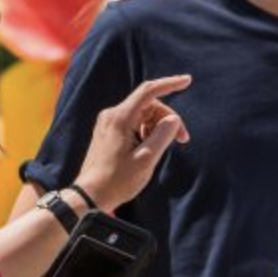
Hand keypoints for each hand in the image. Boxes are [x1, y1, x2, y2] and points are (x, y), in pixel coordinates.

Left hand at [74, 76, 193, 210]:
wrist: (90, 195)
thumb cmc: (117, 180)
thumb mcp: (146, 160)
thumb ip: (162, 136)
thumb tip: (173, 119)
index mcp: (120, 118)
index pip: (149, 91)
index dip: (170, 84)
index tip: (187, 80)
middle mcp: (112, 115)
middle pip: (148, 105)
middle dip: (168, 118)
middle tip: (183, 139)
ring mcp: (108, 123)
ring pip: (142, 114)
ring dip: (158, 126)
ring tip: (164, 148)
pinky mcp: (108, 132)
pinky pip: (133, 123)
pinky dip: (146, 131)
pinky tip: (150, 148)